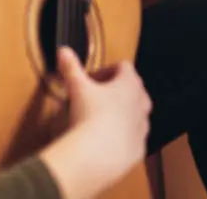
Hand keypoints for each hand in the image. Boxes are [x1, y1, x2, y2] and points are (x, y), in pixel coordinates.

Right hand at [41, 48, 151, 198]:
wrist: (94, 155)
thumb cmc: (89, 116)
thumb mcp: (77, 87)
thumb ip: (71, 67)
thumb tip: (63, 50)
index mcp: (130, 84)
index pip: (124, 67)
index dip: (106, 70)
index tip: (91, 80)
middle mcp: (142, 104)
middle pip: (134, 89)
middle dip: (117, 91)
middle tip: (97, 98)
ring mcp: (142, 127)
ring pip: (136, 115)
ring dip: (122, 114)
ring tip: (101, 120)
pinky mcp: (139, 149)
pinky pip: (134, 139)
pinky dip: (123, 137)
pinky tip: (106, 141)